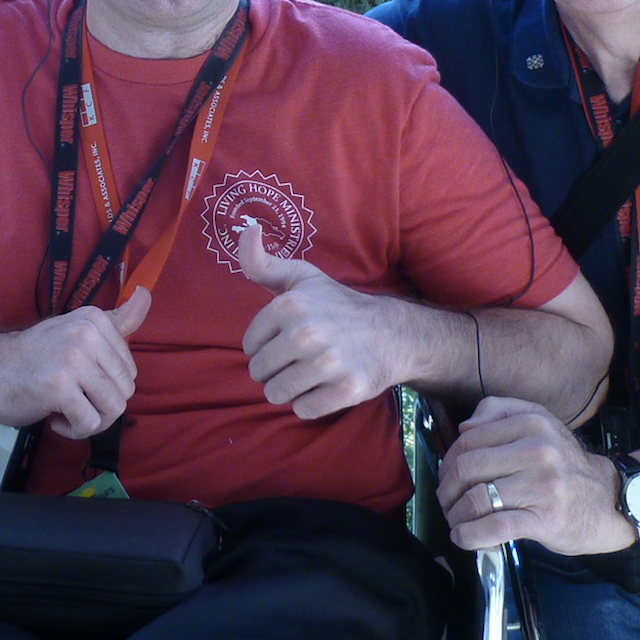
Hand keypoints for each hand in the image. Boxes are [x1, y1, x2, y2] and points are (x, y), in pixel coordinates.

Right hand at [0, 288, 150, 438]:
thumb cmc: (35, 354)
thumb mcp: (78, 328)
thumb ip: (117, 318)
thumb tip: (147, 293)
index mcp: (94, 319)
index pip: (129, 369)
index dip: (107, 385)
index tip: (82, 382)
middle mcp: (85, 334)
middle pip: (124, 391)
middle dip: (101, 406)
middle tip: (75, 401)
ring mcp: (72, 360)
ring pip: (113, 409)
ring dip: (91, 421)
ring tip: (68, 412)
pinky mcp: (59, 387)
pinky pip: (90, 424)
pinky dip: (74, 431)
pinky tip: (56, 420)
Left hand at [237, 219, 407, 419]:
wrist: (391, 333)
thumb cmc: (335, 305)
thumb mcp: (300, 277)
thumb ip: (262, 262)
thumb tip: (247, 229)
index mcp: (290, 305)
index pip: (250, 346)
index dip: (266, 346)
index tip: (287, 338)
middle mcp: (306, 333)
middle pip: (260, 372)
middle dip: (275, 370)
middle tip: (300, 359)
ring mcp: (327, 363)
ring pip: (277, 394)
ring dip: (290, 389)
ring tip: (310, 373)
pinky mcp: (346, 390)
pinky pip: (304, 410)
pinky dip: (311, 403)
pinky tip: (326, 386)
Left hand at [437, 395, 635, 554]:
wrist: (610, 500)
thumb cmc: (565, 466)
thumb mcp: (541, 424)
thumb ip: (500, 412)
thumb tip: (464, 427)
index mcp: (531, 424)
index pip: (468, 440)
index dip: (448, 462)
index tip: (448, 478)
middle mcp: (538, 451)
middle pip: (466, 468)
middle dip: (447, 490)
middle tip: (447, 503)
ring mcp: (542, 485)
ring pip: (476, 499)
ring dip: (455, 515)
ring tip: (456, 522)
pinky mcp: (546, 519)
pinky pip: (495, 527)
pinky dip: (470, 535)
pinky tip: (464, 538)